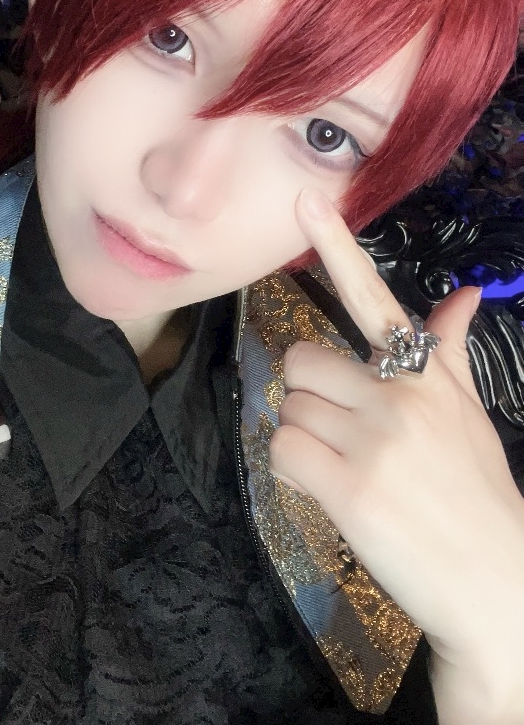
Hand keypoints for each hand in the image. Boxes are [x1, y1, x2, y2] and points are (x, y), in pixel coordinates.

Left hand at [269, 188, 523, 722]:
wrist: (499, 584)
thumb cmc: (478, 494)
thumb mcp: (468, 415)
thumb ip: (449, 351)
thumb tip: (461, 295)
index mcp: (426, 375)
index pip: (374, 300)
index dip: (337, 246)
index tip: (306, 199)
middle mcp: (400, 396)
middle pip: (301, 363)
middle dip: (311, 397)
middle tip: (342, 432)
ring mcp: (376, 442)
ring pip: (289, 409)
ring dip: (305, 439)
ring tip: (346, 469)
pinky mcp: (351, 490)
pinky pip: (284, 451)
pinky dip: (296, 471)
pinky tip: (330, 490)